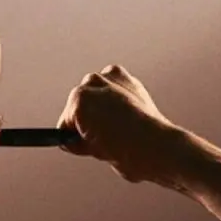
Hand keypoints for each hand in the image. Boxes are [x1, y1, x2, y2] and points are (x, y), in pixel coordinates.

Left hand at [57, 65, 185, 182]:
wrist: (156, 145)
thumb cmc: (150, 144)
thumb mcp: (133, 126)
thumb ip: (110, 122)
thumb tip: (76, 140)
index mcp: (124, 80)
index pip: (97, 99)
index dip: (101, 120)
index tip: (113, 133)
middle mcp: (107, 75)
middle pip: (80, 107)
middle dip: (88, 125)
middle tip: (113, 140)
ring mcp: (91, 87)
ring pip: (71, 118)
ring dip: (83, 135)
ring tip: (110, 141)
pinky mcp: (79, 100)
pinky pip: (64, 131)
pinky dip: (77, 144)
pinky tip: (100, 142)